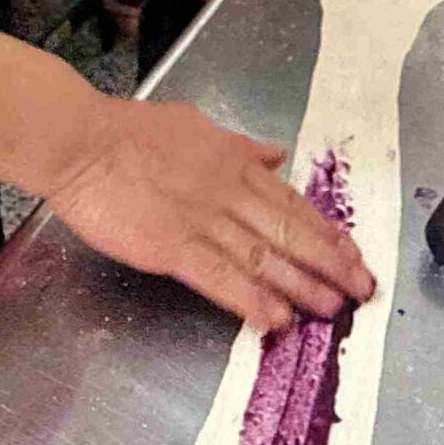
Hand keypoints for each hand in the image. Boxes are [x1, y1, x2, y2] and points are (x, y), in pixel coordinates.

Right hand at [45, 98, 374, 330]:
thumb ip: (239, 146)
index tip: (353, 253)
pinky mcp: (171, 246)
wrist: (82, 141)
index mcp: (235, 163)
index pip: (292, 203)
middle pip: (289, 231)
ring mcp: (202, 220)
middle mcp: (228, 192)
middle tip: (361, 289)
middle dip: (330, 262)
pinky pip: (219, 276)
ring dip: (301, 284)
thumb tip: (275, 155)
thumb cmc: (130, 131)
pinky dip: (250, 298)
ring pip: (263, 256)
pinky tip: (274, 318)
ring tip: (332, 308)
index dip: (327, 232)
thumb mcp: (197, 126)